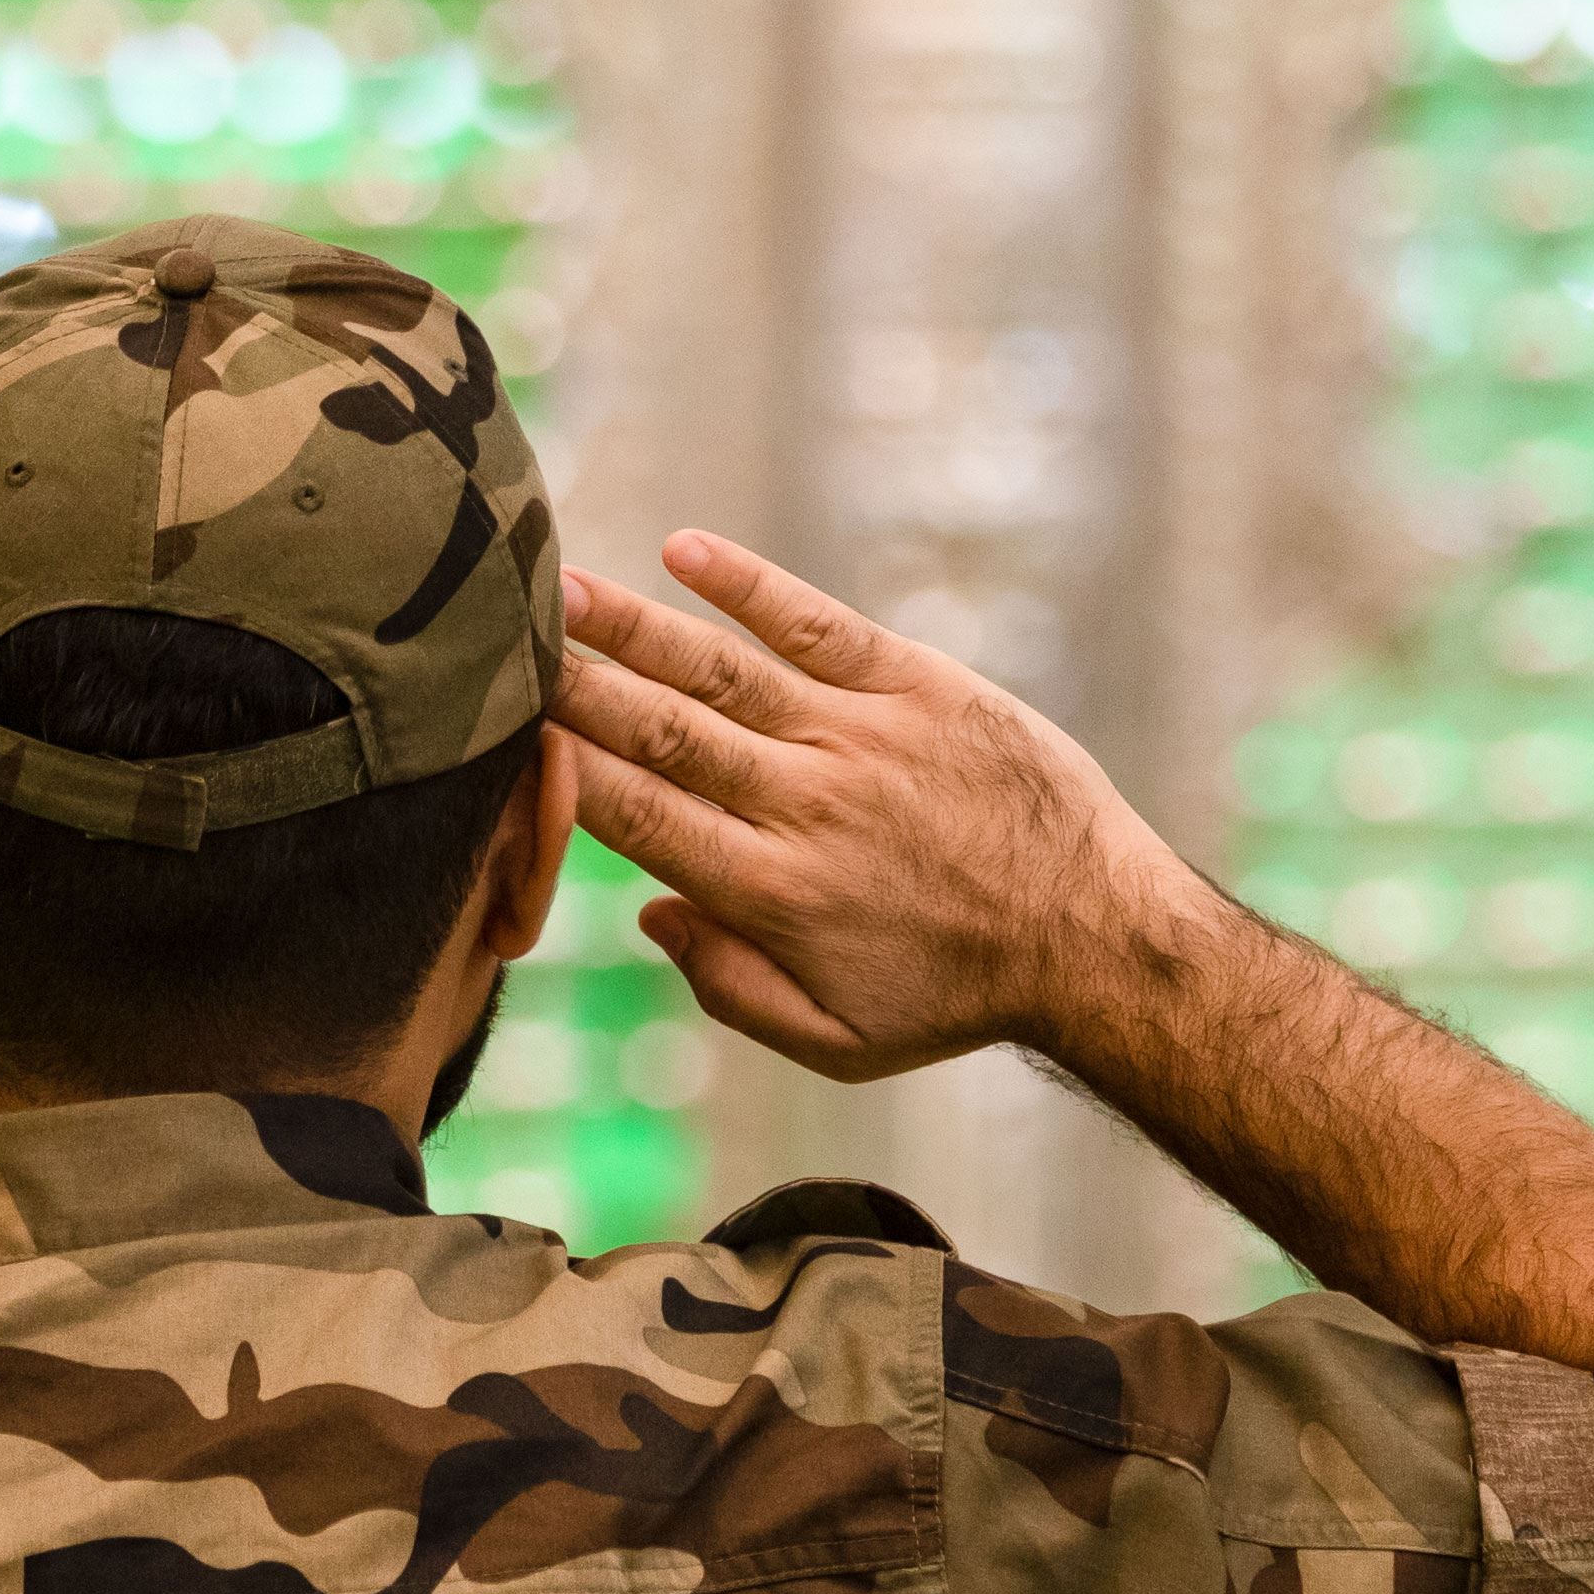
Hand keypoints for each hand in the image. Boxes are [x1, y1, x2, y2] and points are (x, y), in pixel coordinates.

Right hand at [548, 532, 1213, 1083]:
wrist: (1099, 940)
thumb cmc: (959, 997)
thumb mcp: (839, 1043)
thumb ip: (729, 988)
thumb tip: (649, 915)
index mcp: (773, 894)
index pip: (640, 819)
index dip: (562, 772)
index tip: (500, 732)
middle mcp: (805, 806)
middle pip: (663, 734)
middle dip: (575, 685)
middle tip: (493, 639)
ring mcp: (862, 739)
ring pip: (725, 673)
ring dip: (636, 628)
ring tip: (559, 588)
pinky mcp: (921, 688)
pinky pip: (819, 626)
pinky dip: (752, 586)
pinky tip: (685, 551)